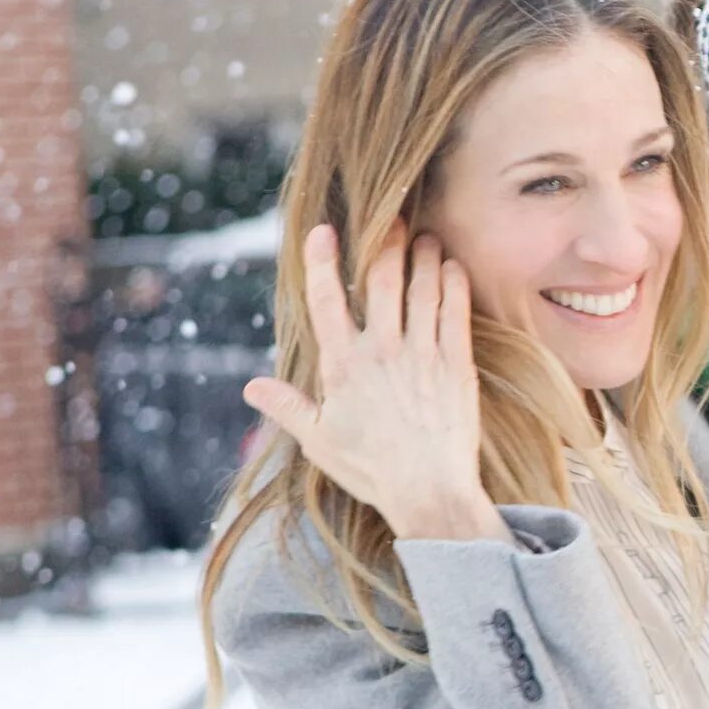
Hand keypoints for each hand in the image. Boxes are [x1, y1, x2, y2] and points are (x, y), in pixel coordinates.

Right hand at [242, 224, 504, 543]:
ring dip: (423, 257)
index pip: (325, 301)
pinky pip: (455, 313)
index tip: (322, 230)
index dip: (321, 261)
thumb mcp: (320, 441)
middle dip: (385, 242)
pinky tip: (452, 267)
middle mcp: (382, 352)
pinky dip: (454, 284)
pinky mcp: (457, 365)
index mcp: (343, 366)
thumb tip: (251, 388)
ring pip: (422, 289)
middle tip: (391, 216)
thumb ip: (287, 407)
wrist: (430, 492)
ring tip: (424, 236)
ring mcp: (422, 356)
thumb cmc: (372, 469)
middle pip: (381, 281)